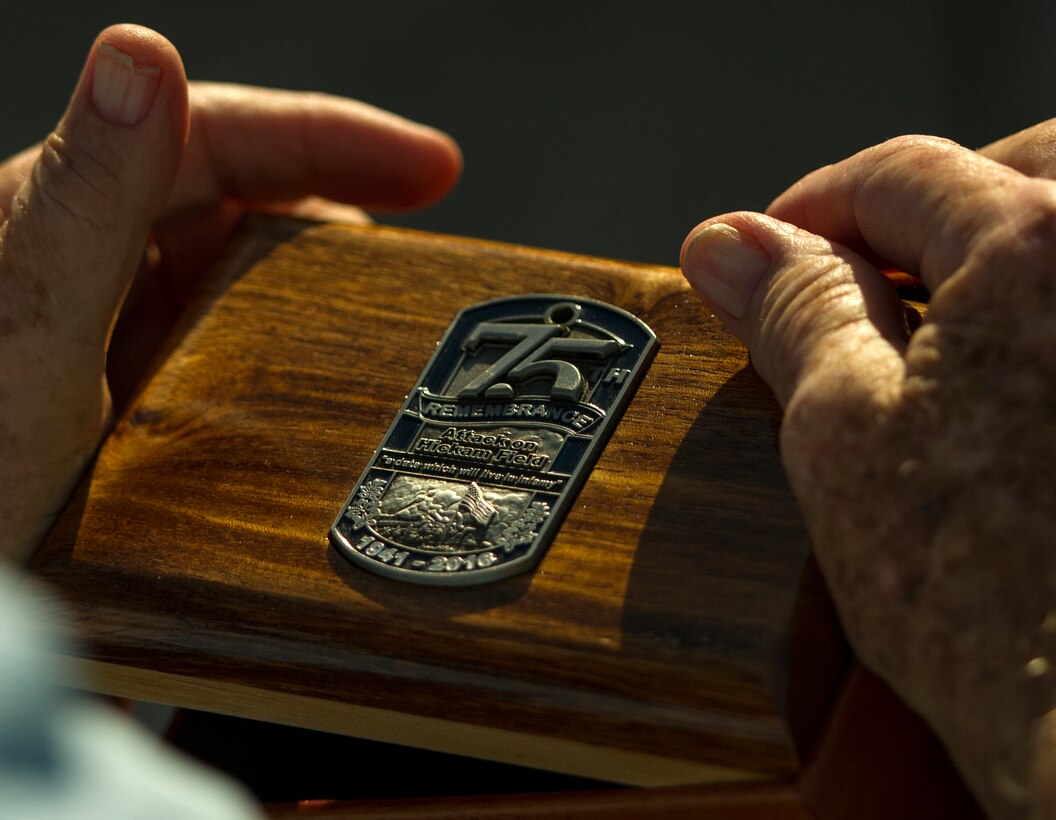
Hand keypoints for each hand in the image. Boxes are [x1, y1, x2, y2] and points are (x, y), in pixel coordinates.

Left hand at [0, 25, 460, 562]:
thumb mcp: (28, 339)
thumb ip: (84, 201)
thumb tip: (143, 52)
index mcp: (61, 217)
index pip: (216, 138)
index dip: (333, 139)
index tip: (435, 169)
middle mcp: (95, 265)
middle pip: (246, 202)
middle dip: (345, 212)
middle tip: (424, 260)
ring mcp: (125, 334)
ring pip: (249, 276)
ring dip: (326, 289)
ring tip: (398, 327)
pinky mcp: (146, 398)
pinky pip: (242, 350)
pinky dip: (299, 357)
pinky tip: (338, 390)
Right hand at [681, 126, 1055, 818]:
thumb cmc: (986, 606)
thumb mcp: (842, 436)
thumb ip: (795, 314)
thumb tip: (730, 245)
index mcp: (1036, 245)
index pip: (902, 176)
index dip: (812, 210)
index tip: (763, 253)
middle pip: (1011, 173)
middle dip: (917, 212)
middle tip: (845, 276)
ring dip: (990, 247)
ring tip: (925, 319)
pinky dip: (1040, 304)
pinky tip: (1005, 363)